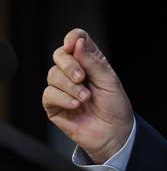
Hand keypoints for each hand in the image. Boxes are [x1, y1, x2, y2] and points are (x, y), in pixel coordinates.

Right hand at [42, 28, 133, 163]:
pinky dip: (63, 98)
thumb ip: (92, 61)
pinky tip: (75, 105)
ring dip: (70, 86)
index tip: (72, 44)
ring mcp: (63, 88)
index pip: (77, 40)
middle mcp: (75, 72)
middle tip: (82, 77)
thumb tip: (78, 42)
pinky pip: (49, 94)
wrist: (113, 132)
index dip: (73, 38)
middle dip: (69, 64)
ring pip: (52, 75)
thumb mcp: (108, 80)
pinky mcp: (54, 105)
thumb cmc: (114, 105)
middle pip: (60, 55)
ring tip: (85, 97)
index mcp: (90, 61)